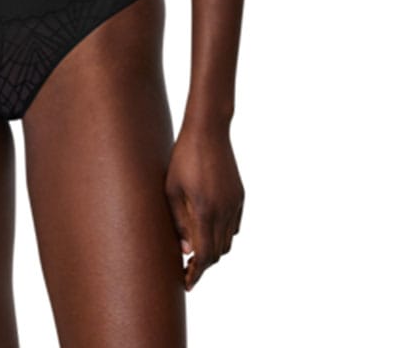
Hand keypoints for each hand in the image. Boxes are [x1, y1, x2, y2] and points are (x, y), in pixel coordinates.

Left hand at [164, 126, 243, 291]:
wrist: (208, 129)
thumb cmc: (183, 156)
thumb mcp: (172, 188)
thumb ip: (178, 221)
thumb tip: (186, 249)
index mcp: (205, 210)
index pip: (204, 255)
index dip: (195, 273)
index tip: (186, 283)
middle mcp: (224, 211)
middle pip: (218, 253)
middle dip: (203, 265)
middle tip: (187, 270)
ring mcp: (235, 203)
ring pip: (228, 241)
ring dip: (214, 250)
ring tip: (197, 251)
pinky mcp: (240, 195)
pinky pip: (234, 225)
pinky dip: (224, 235)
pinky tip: (210, 230)